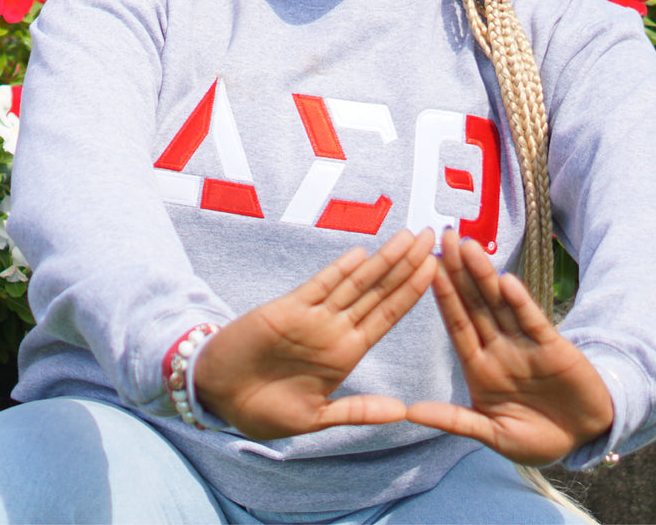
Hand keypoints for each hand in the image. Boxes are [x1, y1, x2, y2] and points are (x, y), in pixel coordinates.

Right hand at [193, 228, 436, 438]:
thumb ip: (357, 411)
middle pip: (379, 291)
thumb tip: (403, 413)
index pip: (387, 315)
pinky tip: (360, 256)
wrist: (218, 394)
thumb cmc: (264, 409)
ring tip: (408, 237)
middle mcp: (335, 329)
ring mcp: (313, 317)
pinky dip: (338, 272)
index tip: (437, 270)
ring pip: (355, 282)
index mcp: (346, 353)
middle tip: (433, 237)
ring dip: (382, 261)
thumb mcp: (314, 418)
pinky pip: (319, 287)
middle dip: (407, 265)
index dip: (412, 292)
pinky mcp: (288, 309)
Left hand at [406, 230, 613, 465]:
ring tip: (469, 248)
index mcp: (480, 367)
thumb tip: (409, 412)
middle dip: (459, 272)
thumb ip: (455, 420)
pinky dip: (521, 303)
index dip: (443, 296)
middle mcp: (499, 348)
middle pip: (475, 304)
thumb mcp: (493, 433)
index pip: (457, 324)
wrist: (585, 438)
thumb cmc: (536, 438)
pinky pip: (533, 322)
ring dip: (485, 276)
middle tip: (444, 238)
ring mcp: (525, 344)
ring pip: (500, 304)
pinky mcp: (553, 347)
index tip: (424, 268)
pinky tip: (507, 282)